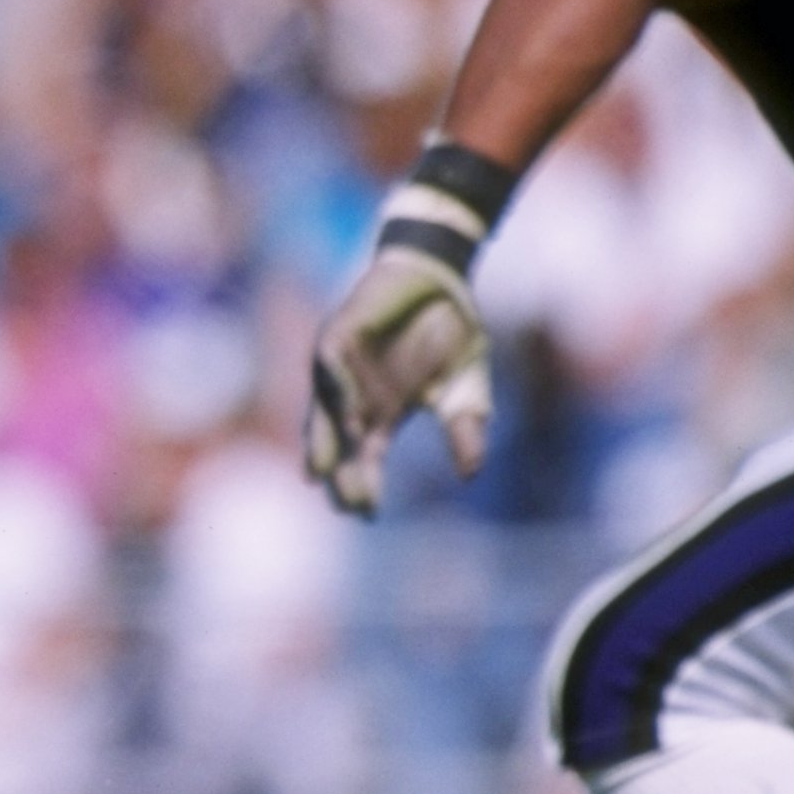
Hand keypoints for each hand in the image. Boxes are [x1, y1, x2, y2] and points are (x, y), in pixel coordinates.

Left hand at [304, 244, 492, 516]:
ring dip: (326, 439)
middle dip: (337, 473)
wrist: (442, 279)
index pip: (364, 458)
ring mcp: (343, 365)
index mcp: (380, 414)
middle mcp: (354, 396)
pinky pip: (329, 363)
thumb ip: (466, 427)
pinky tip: (344, 410)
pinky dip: (335, 387)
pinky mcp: (341, 333)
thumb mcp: (466, 388)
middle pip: (335, 443)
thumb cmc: (449, 335)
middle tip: (344, 502)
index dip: (363, 485)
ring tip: (327, 472)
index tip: (368, 514)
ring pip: (324, 408)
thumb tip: (470, 472)